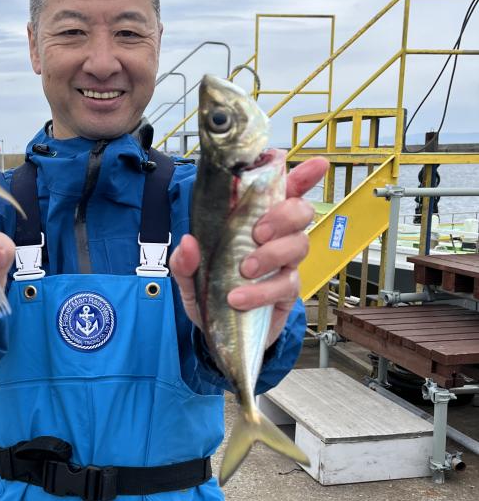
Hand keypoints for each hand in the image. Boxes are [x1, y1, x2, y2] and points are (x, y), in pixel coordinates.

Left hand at [169, 157, 328, 346]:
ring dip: (272, 253)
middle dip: (284, 215)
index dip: (302, 175)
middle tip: (258, 232)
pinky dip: (261, 291)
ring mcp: (285, 264)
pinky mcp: (286, 292)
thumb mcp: (189, 277)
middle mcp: (275, 238)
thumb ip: (184, 261)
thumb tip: (187, 242)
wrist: (220, 336)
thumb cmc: (211, 293)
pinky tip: (239, 298)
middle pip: (301, 211)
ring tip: (246, 269)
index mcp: (254, 221)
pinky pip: (286, 283)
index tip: (316, 164)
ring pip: (299, 244)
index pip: (283, 190)